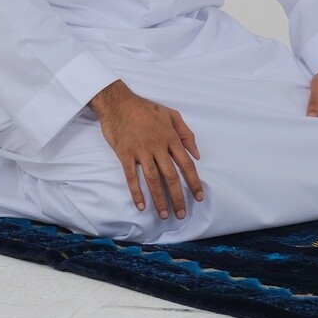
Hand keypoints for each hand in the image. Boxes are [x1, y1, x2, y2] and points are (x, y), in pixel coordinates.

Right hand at [89, 80, 203, 219]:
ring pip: (153, 179)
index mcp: (171, 137)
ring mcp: (141, 150)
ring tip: (164, 214)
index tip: (199, 197)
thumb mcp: (171, 115)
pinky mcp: (125, 153)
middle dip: (178, 197)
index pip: (186, 164)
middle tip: (181, 214)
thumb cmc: (146, 108)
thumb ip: (186, 134)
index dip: (194, 182)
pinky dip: (136, 192)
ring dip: (159, 199)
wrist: (118, 102)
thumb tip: (197, 154)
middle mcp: (158, 146)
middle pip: (171, 176)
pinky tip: (141, 205)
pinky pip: (131, 176)